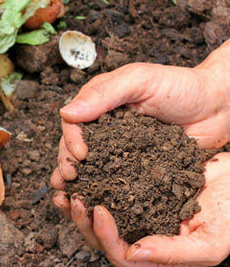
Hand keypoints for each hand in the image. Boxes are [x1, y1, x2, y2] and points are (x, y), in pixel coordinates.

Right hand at [51, 40, 229, 189]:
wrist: (218, 107)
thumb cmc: (181, 86)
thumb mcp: (140, 80)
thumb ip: (104, 94)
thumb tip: (66, 112)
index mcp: (100, 102)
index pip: (73, 121)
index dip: (71, 138)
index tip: (80, 154)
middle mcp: (105, 126)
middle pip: (75, 145)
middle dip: (68, 162)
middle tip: (70, 177)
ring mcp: (118, 147)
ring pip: (90, 163)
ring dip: (78, 178)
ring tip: (70, 194)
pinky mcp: (134, 165)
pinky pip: (113, 177)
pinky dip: (101, 188)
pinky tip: (94, 200)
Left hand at [54, 153, 229, 265]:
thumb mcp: (212, 241)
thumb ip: (175, 253)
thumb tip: (135, 254)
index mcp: (156, 254)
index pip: (121, 255)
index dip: (105, 236)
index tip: (99, 210)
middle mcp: (141, 235)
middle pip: (101, 238)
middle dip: (82, 220)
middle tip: (72, 197)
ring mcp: (136, 213)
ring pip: (98, 215)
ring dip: (79, 203)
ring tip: (65, 186)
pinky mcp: (133, 190)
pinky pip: (106, 189)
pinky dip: (91, 182)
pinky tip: (81, 170)